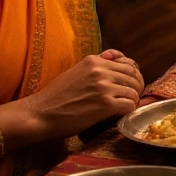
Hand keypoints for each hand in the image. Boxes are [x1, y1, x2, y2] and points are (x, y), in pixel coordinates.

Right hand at [24, 50, 144, 137]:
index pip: (126, 62)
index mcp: (93, 61)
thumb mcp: (75, 73)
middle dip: (136, 86)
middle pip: (133, 75)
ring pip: (133, 90)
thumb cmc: (54, 97)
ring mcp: (104, 87)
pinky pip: (129, 104)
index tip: (131, 83)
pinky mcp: (105, 104)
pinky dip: (129, 110)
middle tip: (133, 96)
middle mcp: (100, 70)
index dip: (132, 74)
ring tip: (126, 106)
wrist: (39, 114)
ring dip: (133, 99)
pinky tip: (120, 114)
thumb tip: (113, 63)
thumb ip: (94, 68)